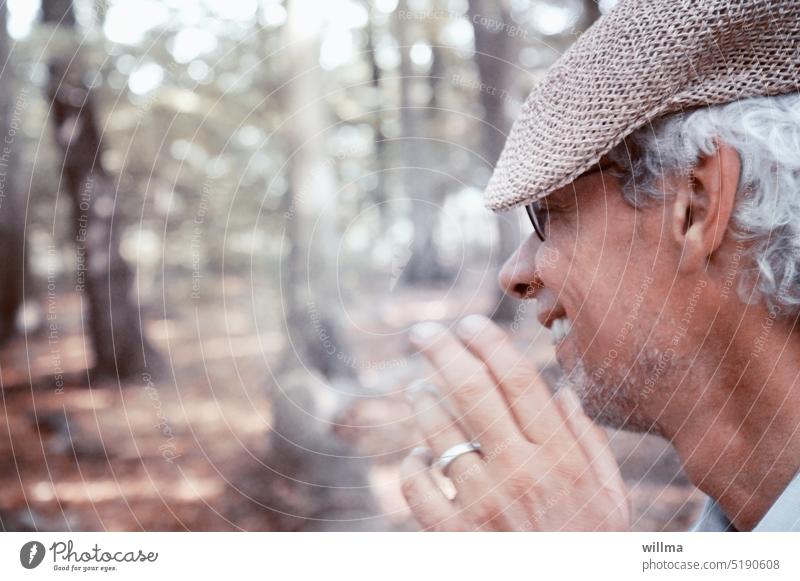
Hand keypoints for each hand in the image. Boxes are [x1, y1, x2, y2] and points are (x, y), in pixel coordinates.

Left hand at [400, 315, 629, 530]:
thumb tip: (560, 388)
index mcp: (560, 456)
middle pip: (472, 393)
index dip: (489, 344)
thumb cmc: (592, 541)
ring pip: (440, 433)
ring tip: (421, 388)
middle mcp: (520, 473)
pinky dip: (413, 464)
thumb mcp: (609, 491)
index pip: (518, 381)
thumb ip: (587, 437)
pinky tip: (420, 454)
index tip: (468, 323)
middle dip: (442, 352)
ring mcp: (485, 505)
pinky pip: (419, 488)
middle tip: (421, 331)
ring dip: (424, 402)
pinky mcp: (456, 536)